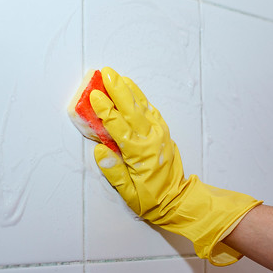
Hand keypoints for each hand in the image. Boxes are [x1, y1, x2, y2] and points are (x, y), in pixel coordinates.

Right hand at [90, 67, 261, 265]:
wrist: (178, 199)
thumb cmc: (151, 199)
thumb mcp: (129, 194)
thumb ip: (114, 172)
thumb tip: (99, 151)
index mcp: (140, 153)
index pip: (119, 127)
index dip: (105, 110)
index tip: (94, 95)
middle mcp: (151, 139)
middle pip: (132, 109)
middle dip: (118, 89)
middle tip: (106, 73)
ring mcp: (159, 133)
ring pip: (143, 106)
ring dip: (129, 89)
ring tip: (117, 76)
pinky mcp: (163, 132)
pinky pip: (151, 110)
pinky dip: (140, 97)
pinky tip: (132, 89)